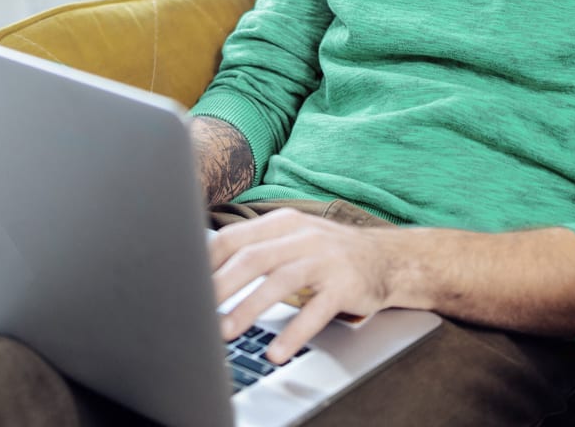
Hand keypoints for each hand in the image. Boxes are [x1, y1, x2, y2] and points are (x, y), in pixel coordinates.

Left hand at [208, 208, 400, 363]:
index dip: (207, 263)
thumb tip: (207, 270)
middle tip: (197, 312)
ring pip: (279, 281)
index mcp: (282, 223)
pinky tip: (277, 350)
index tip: (186, 285)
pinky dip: (294, 333)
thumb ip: (257, 248)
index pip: (234, 238)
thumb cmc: (329, 253)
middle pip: (252, 258)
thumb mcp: (293, 239)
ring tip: (226, 331)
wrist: (388, 259)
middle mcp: (302, 236)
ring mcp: (325, 260)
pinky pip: (315, 311)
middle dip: (220, 287)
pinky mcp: (344, 286)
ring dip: (249, 308)